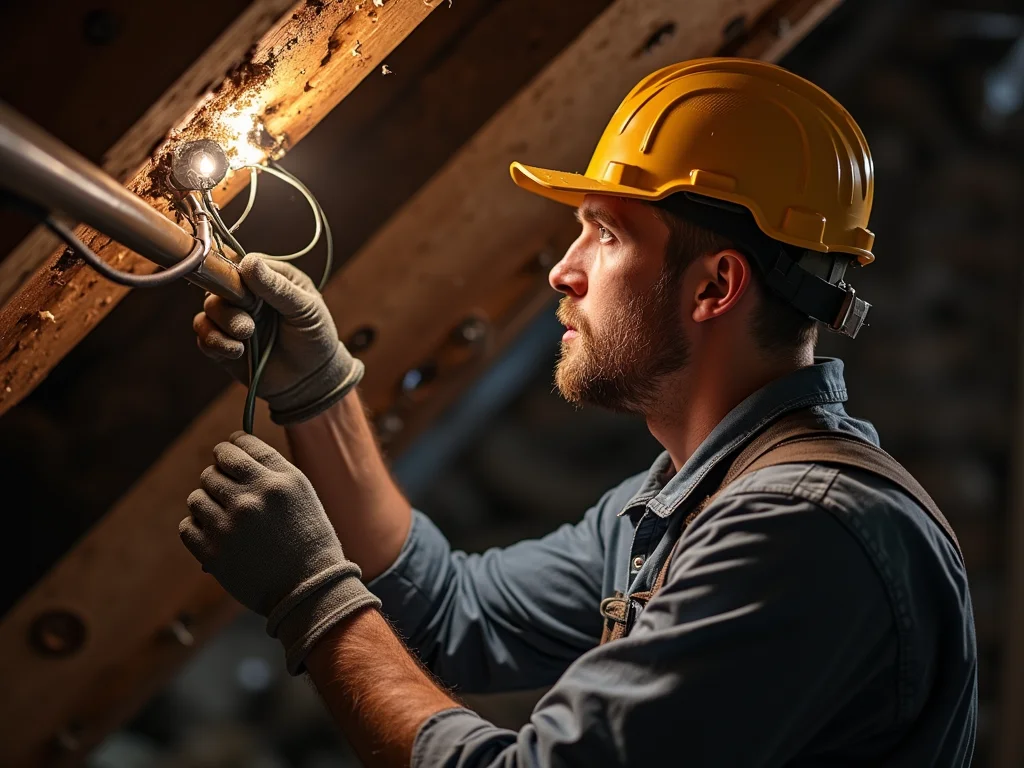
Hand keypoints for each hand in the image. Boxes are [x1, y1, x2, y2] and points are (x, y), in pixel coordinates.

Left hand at [179, 431, 380, 673]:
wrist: (309, 589)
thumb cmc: (308, 539)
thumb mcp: (301, 494)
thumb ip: (269, 469)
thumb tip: (230, 453)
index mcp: (280, 480)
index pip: (239, 445)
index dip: (230, 447)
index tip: (228, 455)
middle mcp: (254, 497)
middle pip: (213, 470)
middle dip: (218, 479)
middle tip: (229, 494)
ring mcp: (231, 525)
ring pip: (196, 497)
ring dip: (206, 504)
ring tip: (224, 518)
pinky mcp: (213, 552)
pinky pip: (187, 526)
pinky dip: (197, 529)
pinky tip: (215, 535)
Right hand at [193, 254, 363, 424]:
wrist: (313, 380)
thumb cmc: (315, 338)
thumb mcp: (305, 309)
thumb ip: (278, 287)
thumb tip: (249, 262)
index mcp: (269, 278)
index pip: (240, 263)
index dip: (236, 274)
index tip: (245, 291)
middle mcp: (247, 296)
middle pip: (218, 284)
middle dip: (229, 301)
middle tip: (248, 320)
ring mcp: (233, 319)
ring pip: (209, 310)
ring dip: (224, 322)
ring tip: (247, 334)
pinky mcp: (223, 344)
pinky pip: (204, 336)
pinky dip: (215, 342)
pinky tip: (238, 351)